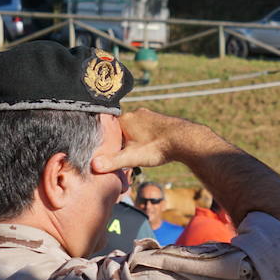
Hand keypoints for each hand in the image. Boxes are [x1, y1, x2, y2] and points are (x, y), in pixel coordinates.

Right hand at [91, 109, 217, 173]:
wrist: (185, 140)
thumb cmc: (158, 147)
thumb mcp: (132, 157)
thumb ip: (112, 162)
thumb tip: (94, 166)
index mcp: (125, 119)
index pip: (107, 129)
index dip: (106, 143)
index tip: (108, 153)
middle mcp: (136, 114)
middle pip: (121, 130)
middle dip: (121, 143)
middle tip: (124, 157)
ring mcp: (149, 116)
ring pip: (135, 130)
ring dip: (135, 141)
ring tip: (138, 154)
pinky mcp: (160, 121)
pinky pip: (147, 130)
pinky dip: (146, 139)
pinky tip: (151, 148)